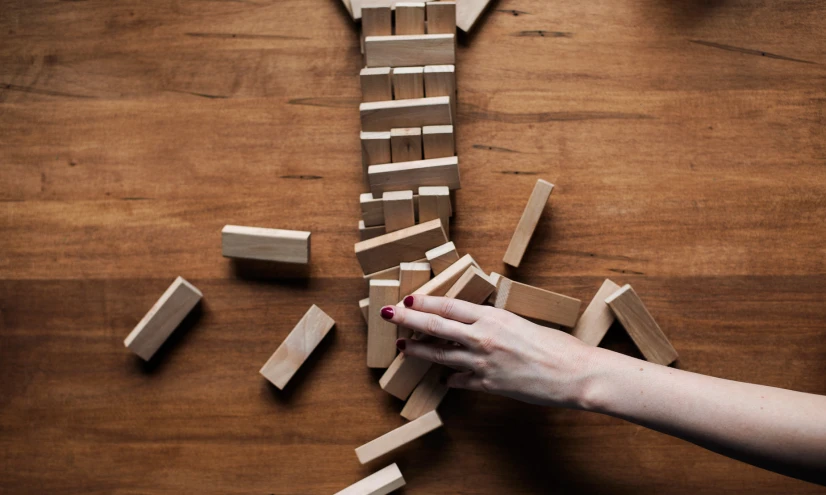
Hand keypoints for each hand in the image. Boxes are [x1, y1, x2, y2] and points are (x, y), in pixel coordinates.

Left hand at [381, 295, 597, 407]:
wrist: (576, 374)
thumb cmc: (558, 346)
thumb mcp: (523, 322)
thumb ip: (497, 321)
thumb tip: (480, 319)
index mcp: (493, 317)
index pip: (449, 306)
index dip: (425, 302)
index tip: (408, 299)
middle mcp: (482, 338)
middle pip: (435, 327)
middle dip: (408, 320)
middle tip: (389, 315)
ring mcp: (482, 363)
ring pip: (440, 355)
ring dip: (418, 351)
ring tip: (403, 348)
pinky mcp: (488, 385)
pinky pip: (459, 381)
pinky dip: (449, 379)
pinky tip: (443, 379)